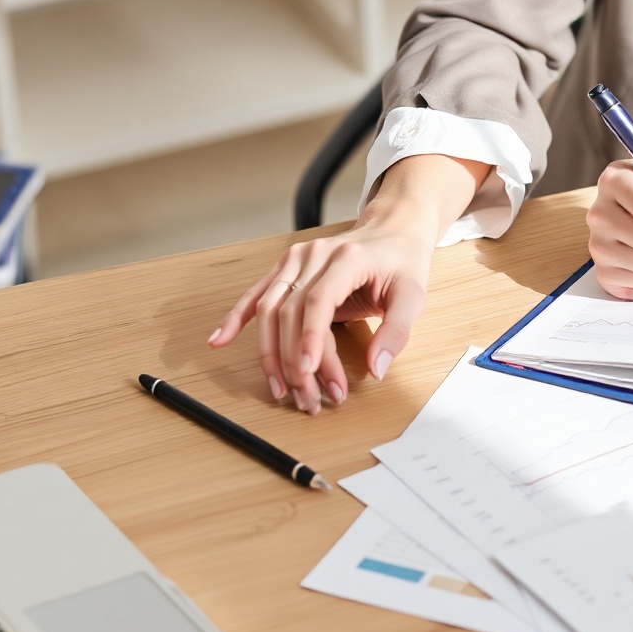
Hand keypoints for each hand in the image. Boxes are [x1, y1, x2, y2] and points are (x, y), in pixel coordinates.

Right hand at [207, 152, 482, 412]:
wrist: (391, 231)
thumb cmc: (401, 264)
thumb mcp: (413, 295)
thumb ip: (396, 331)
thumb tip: (376, 369)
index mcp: (346, 258)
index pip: (318, 300)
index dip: (309, 338)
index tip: (307, 373)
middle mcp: (315, 255)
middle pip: (291, 312)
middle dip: (295, 362)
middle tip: (310, 400)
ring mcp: (295, 259)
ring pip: (269, 309)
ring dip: (271, 355)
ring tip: (283, 391)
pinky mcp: (285, 269)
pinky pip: (255, 295)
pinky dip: (236, 318)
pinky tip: (219, 340)